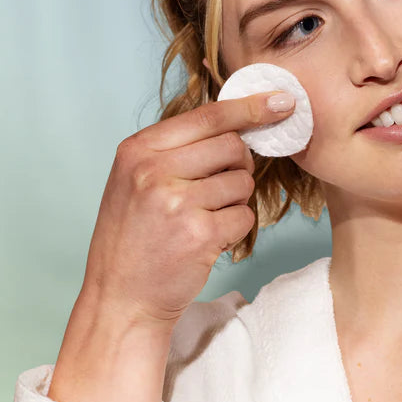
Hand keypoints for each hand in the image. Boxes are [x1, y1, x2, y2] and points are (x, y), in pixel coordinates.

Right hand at [79, 92, 293, 324]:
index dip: (250, 107)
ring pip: (243, 183)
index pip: (208, 116)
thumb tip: (237, 121)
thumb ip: (176, 150)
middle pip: (233, 146)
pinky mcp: (199, 234)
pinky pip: (245, 217)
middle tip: (219, 190)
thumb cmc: (134, 238)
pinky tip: (208, 241)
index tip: (281, 101)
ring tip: (203, 220)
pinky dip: (235, 229)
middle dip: (239, 166)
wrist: (120, 299)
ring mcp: (176, 202)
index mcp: (138, 150)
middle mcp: (153, 171)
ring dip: (235, 202)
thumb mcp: (136, 181)